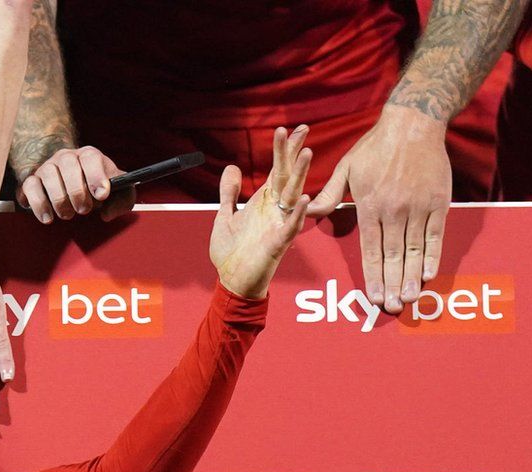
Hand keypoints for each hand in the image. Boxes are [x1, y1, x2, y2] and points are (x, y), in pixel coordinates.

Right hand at [15, 146, 134, 222]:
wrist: (71, 183)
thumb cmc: (96, 188)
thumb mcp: (118, 192)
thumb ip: (123, 201)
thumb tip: (107, 214)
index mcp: (89, 155)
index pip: (91, 158)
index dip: (96, 176)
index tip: (102, 194)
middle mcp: (66, 157)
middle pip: (68, 165)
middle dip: (77, 191)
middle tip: (84, 210)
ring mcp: (47, 167)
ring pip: (49, 175)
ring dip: (58, 199)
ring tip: (66, 214)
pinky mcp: (32, 180)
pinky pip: (30, 186)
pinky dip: (38, 203)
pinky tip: (47, 217)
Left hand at [211, 126, 313, 300]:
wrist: (232, 281)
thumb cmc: (232, 253)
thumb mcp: (225, 216)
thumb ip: (228, 193)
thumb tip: (231, 168)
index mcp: (263, 202)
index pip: (277, 171)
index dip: (284, 150)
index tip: (291, 129)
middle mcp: (275, 210)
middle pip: (287, 176)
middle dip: (292, 153)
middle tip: (301, 129)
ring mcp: (279, 225)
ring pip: (293, 195)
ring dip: (300, 175)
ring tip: (306, 154)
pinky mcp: (278, 243)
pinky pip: (291, 226)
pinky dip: (298, 212)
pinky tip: (303, 197)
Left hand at [307, 105, 448, 313]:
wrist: (413, 124)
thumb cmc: (374, 147)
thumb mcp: (345, 168)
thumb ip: (329, 195)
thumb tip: (307, 212)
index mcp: (369, 205)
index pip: (370, 249)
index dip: (372, 275)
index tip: (373, 297)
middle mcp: (394, 210)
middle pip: (393, 255)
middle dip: (392, 284)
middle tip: (393, 308)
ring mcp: (418, 206)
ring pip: (415, 249)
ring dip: (412, 276)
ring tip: (410, 299)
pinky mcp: (439, 201)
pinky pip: (436, 234)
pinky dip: (433, 255)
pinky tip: (429, 274)